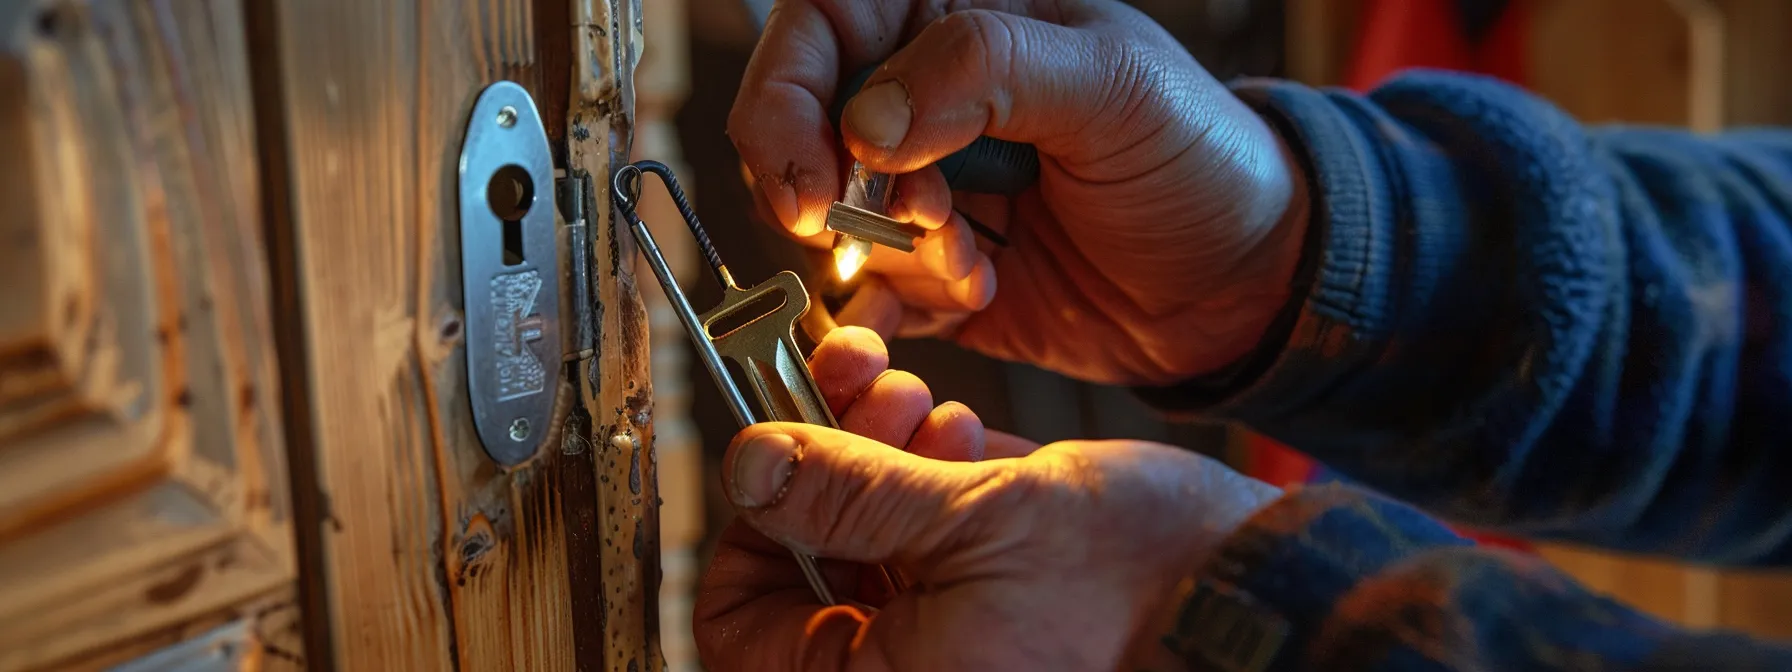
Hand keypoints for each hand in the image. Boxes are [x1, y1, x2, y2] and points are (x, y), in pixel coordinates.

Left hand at [694, 327, 1281, 669]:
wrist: (1264, 590)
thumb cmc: (1139, 586)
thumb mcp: (973, 522)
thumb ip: (847, 495)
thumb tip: (748, 466)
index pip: (741, 629)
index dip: (748, 533)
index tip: (778, 454)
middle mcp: (915, 665)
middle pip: (808, 565)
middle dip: (825, 465)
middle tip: (849, 391)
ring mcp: (957, 628)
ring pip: (869, 536)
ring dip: (878, 452)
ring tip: (920, 403)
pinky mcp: (1003, 587)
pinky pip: (934, 535)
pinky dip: (933, 472)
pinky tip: (963, 430)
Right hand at [730, 0, 1309, 385]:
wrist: (1245, 284)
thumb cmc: (1197, 159)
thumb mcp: (1112, 87)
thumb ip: (986, 73)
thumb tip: (865, 120)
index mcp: (959, 18)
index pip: (820, 25)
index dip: (788, 97)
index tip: (817, 177)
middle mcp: (925, 100)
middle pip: (801, 130)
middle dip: (837, 192)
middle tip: (918, 221)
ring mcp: (923, 189)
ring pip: (829, 223)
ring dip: (891, 257)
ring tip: (981, 260)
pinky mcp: (932, 275)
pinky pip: (864, 296)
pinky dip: (894, 312)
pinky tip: (976, 296)